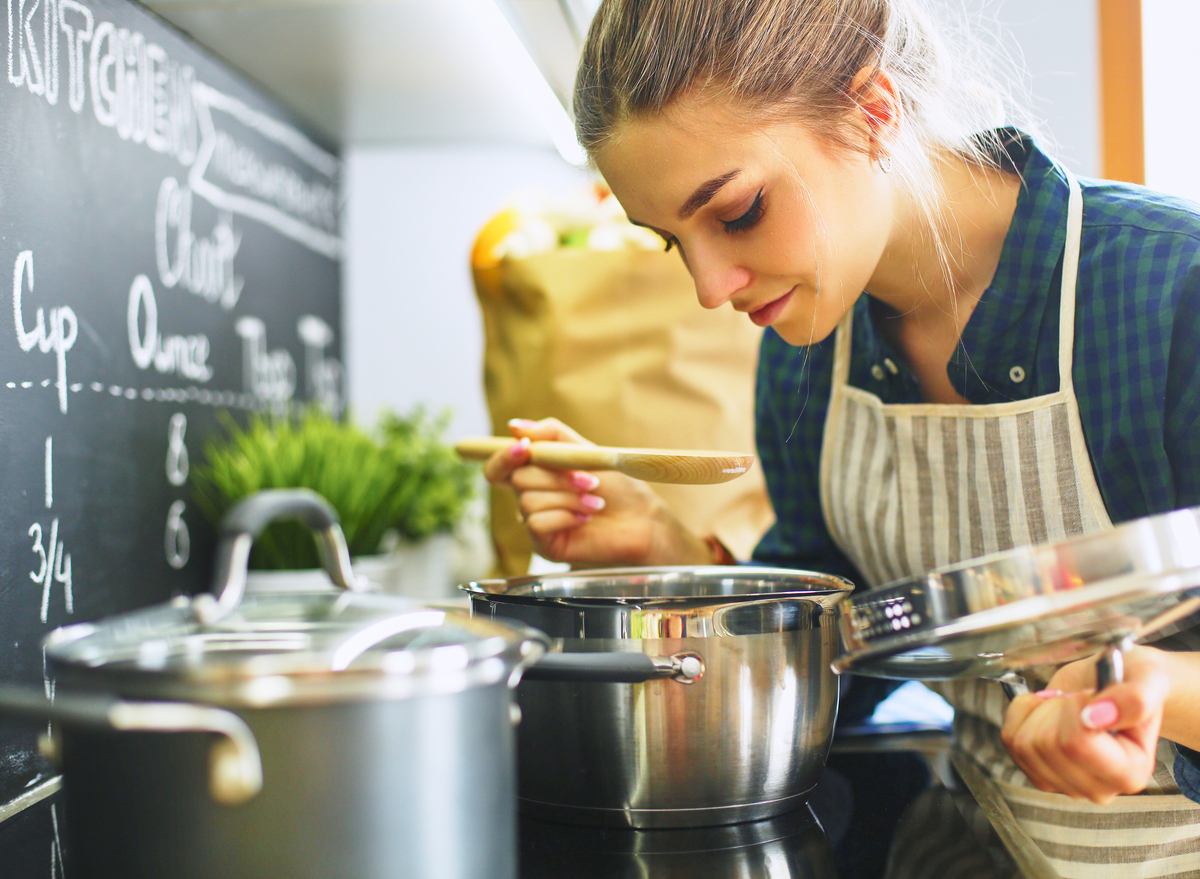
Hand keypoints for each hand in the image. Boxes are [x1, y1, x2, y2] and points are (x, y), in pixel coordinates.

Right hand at [481, 417, 709, 566]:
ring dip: (568, 497)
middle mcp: (530, 498)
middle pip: (518, 480)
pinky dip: (565, 516)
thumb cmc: (617, 487)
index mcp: (535, 475)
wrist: (641, 519)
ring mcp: (536, 522)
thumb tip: (514, 426)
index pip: (499, 467)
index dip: (504, 456)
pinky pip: (536, 523)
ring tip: (594, 503)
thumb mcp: (584, 451)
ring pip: (529, 502)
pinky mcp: (544, 544)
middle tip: (590, 481)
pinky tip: (585, 519)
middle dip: (556, 477)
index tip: (525, 447)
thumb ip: (550, 435)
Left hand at [1000, 646, 1170, 802]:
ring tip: (1066, 705)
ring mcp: (1065, 784)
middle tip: (1080, 699)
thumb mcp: (1148, 678)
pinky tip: (1047, 709)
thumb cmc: (1133, 683)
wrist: (1113, 683)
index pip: (1077, 744)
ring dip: (1040, 710)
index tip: (1090, 695)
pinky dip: (1021, 713)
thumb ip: (1135, 699)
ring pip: (1023, 744)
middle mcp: (1100, 788)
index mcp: (1131, 773)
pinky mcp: (1038, 773)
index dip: (1073, 708)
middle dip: (1057, 707)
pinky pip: (1010, 739)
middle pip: (1046, 745)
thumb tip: (1097, 717)